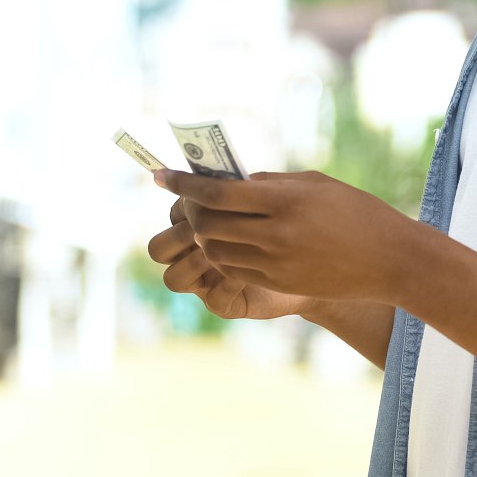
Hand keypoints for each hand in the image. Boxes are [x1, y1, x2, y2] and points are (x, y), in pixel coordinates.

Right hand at [147, 191, 307, 320]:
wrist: (318, 259)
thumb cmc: (293, 221)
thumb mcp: (272, 198)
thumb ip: (246, 187)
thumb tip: (228, 172)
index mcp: (200, 222)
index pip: (175, 213)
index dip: (184, 205)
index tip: (201, 197)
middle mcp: (194, 253)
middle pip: (158, 248)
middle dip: (179, 235)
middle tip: (204, 227)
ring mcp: (206, 281)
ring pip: (174, 278)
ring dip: (196, 260)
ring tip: (229, 248)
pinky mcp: (226, 304)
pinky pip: (213, 298)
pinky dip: (228, 282)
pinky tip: (252, 271)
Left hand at [153, 168, 422, 305]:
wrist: (390, 260)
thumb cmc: (356, 212)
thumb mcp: (314, 185)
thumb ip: (269, 184)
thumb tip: (228, 183)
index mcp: (284, 201)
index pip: (216, 192)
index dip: (182, 184)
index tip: (160, 176)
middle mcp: (275, 234)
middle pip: (208, 224)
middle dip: (189, 211)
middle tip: (186, 199)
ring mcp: (275, 263)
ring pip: (214, 250)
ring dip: (203, 234)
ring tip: (208, 220)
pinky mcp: (278, 284)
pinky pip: (233, 269)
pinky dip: (223, 254)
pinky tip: (230, 242)